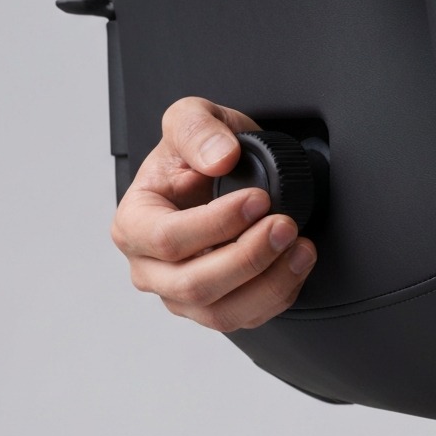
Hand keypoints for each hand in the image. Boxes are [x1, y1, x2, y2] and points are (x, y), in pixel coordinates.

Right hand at [110, 97, 316, 330]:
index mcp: (134, 223)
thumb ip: (198, 129)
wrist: (223, 171)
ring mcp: (181, 293)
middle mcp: (151, 267)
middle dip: (248, 257)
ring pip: (221, 313)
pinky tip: (297, 262)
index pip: (167, 240)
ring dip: (269, 283)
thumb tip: (219, 158)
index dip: (216, 224)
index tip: (258, 199)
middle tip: (284, 225)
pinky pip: (247, 318)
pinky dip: (279, 294)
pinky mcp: (214, 306)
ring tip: (300, 247)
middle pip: (193, 286)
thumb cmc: (199, 151)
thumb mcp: (192, 118)